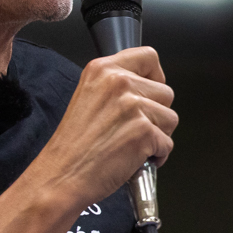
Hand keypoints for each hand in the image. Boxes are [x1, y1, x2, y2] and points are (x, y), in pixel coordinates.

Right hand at [32, 48, 176, 208]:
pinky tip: (133, 158)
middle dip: (156, 114)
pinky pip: (167, 143)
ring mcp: (133, 106)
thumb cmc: (73, 145)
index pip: (149, 57)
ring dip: (158, 135)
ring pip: (170, 118)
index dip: (155, 78)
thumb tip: (146, 88)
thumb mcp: (88, 96)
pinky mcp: (143, 131)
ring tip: (131, 143)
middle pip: (166, 92)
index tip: (150, 92)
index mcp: (102, 69)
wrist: (61, 175)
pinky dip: (157, 156)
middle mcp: (119, 82)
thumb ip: (116, 86)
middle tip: (133, 129)